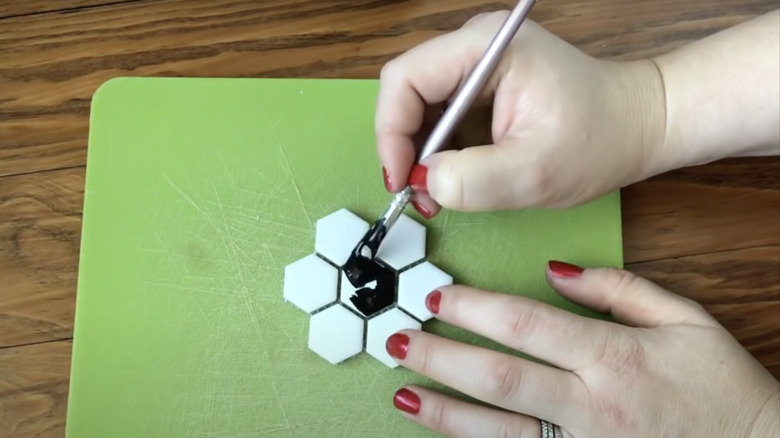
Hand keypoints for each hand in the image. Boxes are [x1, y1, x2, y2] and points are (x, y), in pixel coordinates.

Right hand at [375, 11, 665, 217]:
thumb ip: (473, 180)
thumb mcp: (535, 172)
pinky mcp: (483, 84)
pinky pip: (441, 115)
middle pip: (407, 91)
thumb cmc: (601, 140)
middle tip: (418, 193)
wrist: (640, 125)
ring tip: (438, 192)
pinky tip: (455, 176)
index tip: (401, 180)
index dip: (391, 132)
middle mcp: (476, 45)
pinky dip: (439, 150)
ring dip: (420, 153)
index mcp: (487, 47)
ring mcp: (479, 62)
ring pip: (420, 106)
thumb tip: (422, 182)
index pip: (406, 78)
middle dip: (405, 147)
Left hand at [385, 262, 779, 437]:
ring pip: (499, 432)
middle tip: (398, 341)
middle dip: (441, 359)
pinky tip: (447, 434)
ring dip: (445, 413)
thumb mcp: (685, 320)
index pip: (528, 326)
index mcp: (614, 358)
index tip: (438, 297)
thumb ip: (619, 288)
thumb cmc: (721, 386)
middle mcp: (590, 406)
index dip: (475, 310)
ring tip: (403, 393)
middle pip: (500, 379)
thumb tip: (556, 271)